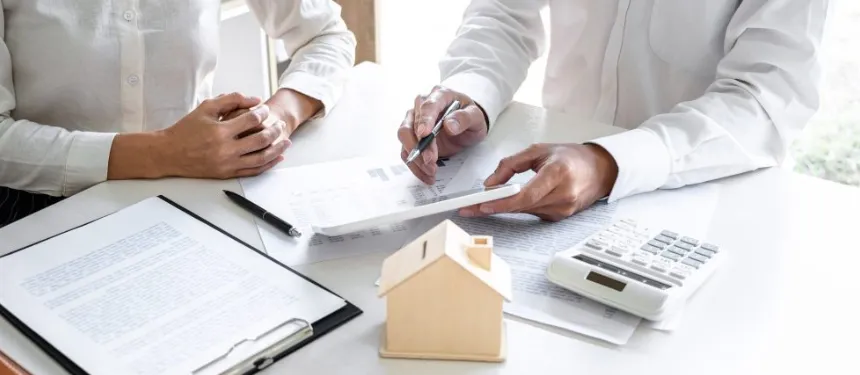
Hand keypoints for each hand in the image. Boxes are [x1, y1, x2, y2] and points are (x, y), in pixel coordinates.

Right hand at [156, 92, 289, 178]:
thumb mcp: (206, 108)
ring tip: (286, 142)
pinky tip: (276, 158)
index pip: (251, 120)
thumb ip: (231, 100)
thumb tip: (255, 99)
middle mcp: (225, 149)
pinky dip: (268, 164)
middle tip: (280, 125)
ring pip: (261, 158)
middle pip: (261, 139)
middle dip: (275, 130)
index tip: (265, 109)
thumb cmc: (186, 129)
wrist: (169, 153)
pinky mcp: (227, 174)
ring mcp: (227, 163)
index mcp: (220, 130)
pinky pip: (253, 171)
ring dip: (277, 149)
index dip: (262, 112)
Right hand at [397, 86, 488, 183]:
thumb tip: (449, 125)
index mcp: (439, 95)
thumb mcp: (476, 116)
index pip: (427, 107)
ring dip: (416, 157)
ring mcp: (414, 121)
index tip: (424, 135)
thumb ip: (465, 118)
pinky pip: (407, 151)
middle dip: (420, 146)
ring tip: (431, 170)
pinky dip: (415, 165)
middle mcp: (421, 106)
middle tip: (431, 161)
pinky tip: (427, 175)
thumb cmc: (469, 116)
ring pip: (404, 139)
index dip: (424, 121)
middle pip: (410, 125)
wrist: (466, 124)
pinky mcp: (412, 137)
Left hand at [459, 143, 618, 221]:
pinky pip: (532, 213)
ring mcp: (564, 209)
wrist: (600, 170)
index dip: (503, 202)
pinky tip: (508, 203)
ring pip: (525, 212)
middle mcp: (563, 194)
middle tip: (469, 207)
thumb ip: (510, 165)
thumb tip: (490, 183)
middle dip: (494, 207)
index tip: (483, 204)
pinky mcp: (560, 217)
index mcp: (558, 173)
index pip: (526, 194)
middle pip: (522, 206)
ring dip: (504, 208)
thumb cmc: (571, 158)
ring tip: (482, 204)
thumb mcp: (538, 150)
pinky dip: (519, 208)